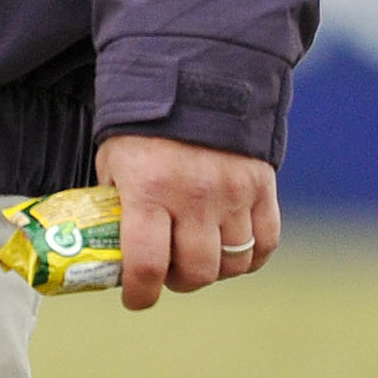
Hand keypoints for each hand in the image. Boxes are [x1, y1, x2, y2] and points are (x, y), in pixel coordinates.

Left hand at [92, 132, 280, 309]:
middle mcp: (194, 196)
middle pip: (197, 272)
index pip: (147, 263)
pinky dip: (250, 257)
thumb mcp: (113, 163)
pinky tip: (231, 249)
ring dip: (213, 270)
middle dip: (179, 281)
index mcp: (149, 189)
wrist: (195, 79)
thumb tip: (112, 250)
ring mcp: (233, 193)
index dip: (140, 293)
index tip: (136, 298)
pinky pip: (266, 243)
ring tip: (198, 256)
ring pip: (233, 263)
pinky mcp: (263, 187)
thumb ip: (116, 205)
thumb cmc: (143, 128)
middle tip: (168, 272)